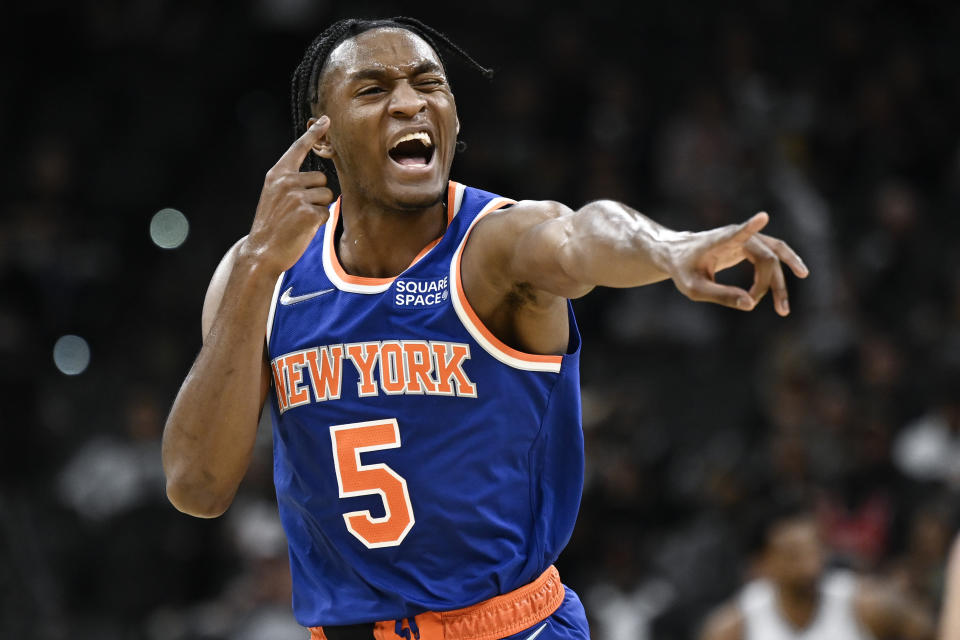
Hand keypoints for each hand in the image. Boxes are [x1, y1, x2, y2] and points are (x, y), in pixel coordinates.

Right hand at [242, 116, 334, 274]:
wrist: (262, 252)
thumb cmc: (271, 226)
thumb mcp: (274, 196)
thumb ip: (290, 182)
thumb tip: (320, 178)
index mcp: (277, 174)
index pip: (298, 149)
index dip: (313, 134)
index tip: (326, 120)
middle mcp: (286, 181)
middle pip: (321, 179)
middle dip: (316, 195)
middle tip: (297, 211)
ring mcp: (297, 196)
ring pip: (327, 195)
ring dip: (319, 208)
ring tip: (299, 220)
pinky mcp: (308, 213)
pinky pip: (326, 212)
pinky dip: (319, 222)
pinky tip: (302, 228)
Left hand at [668, 212, 808, 314]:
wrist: (678, 254)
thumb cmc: (684, 270)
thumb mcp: (695, 289)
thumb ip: (721, 295)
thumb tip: (751, 304)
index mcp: (719, 241)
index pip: (737, 233)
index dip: (750, 227)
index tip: (762, 217)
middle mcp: (737, 235)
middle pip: (767, 258)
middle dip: (769, 285)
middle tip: (754, 305)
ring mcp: (747, 238)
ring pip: (775, 257)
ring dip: (780, 282)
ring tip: (783, 310)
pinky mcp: (751, 246)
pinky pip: (772, 258)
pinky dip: (777, 276)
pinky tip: (785, 291)